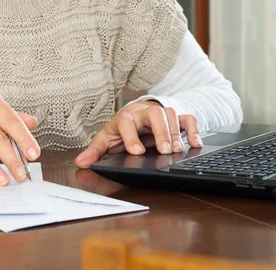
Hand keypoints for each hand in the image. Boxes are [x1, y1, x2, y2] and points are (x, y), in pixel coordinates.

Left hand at [74, 100, 201, 167]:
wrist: (136, 114)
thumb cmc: (122, 129)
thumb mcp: (106, 139)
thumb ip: (95, 152)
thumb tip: (80, 163)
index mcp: (126, 118)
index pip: (127, 122)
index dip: (132, 136)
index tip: (137, 152)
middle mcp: (144, 113)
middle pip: (154, 114)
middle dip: (160, 131)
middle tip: (165, 150)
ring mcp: (160, 114)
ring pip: (170, 114)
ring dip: (175, 132)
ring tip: (177, 150)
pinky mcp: (174, 119)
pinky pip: (187, 118)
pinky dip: (193, 129)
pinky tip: (195, 143)